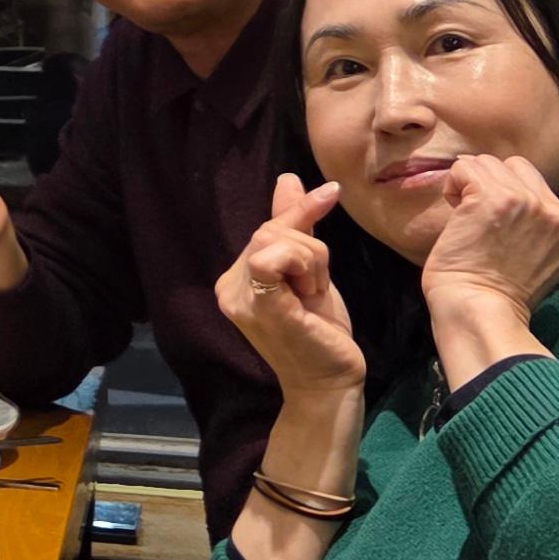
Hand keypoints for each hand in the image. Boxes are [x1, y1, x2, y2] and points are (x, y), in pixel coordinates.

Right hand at [215, 175, 366, 408]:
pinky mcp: (260, 307)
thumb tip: (288, 177)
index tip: (330, 193)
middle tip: (316, 287)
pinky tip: (312, 291)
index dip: (299, 212)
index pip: (266, 227)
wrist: (328, 382)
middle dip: (309, 250)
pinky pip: (273, 257)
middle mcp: (228, 287)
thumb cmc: (320, 330)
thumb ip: (296, 226)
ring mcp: (240, 298)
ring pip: (277, 239)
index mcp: (235, 278)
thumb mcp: (309, 271)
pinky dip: (303, 266)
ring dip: (312, 262)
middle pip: (271, 229)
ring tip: (313, 297)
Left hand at [419, 151, 558, 320]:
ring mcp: (528, 203)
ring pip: (489, 163)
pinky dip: (454, 186)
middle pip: (516, 167)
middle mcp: (558, 213)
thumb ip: (538, 227)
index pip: (537, 188)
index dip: (510, 203)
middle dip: (492, 185)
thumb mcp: (539, 258)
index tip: (498, 232)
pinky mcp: (495, 198)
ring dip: (471, 185)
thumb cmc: (497, 295)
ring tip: (467, 219)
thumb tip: (508, 191)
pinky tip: (455, 215)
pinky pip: (465, 168)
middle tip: (478, 219)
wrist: (480, 312)